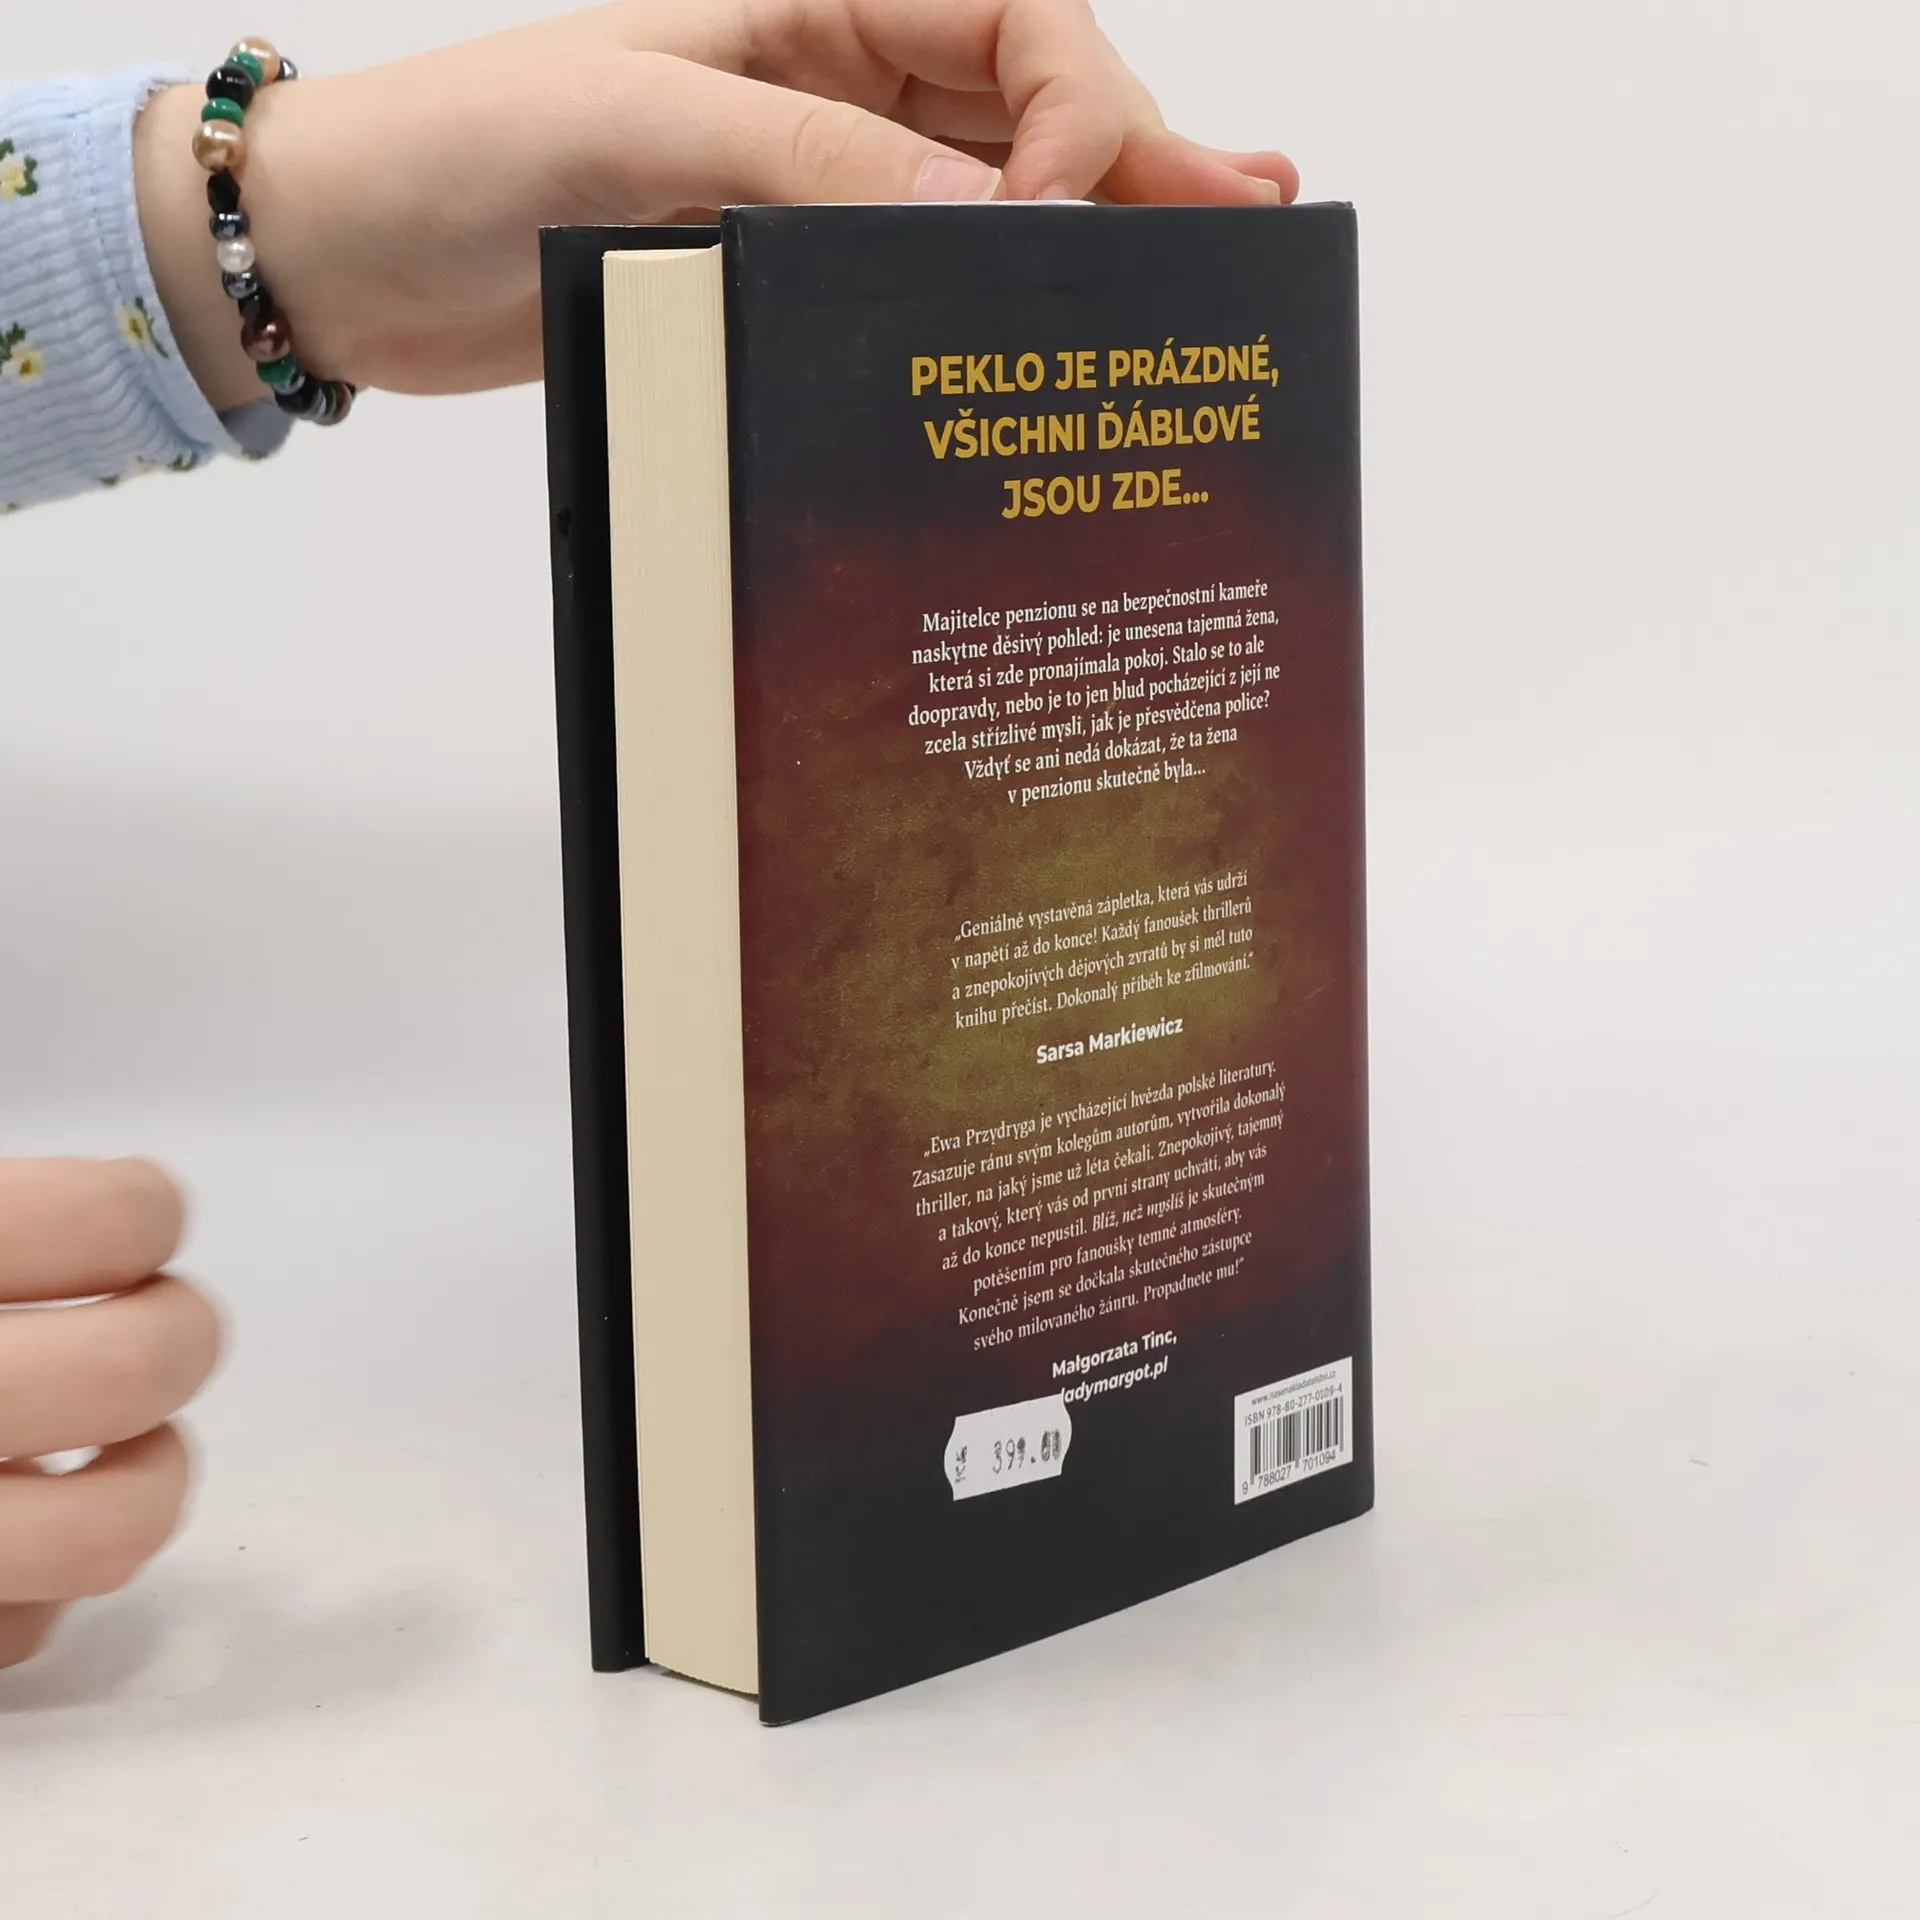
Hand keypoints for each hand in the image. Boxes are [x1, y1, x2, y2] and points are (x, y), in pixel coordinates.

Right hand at [0, 1160, 219, 1669]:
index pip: (121, 1211)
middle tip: (123, 1329)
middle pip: (155, 1361)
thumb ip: (6, 1227)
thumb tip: (128, 1210)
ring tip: (77, 1449)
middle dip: (168, 1338)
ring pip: (123, 1533)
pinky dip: (24, 1585)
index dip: (135, 1212)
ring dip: (134, 1480)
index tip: (113, 1228)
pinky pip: (24, 1630)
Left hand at [132, 0, 1298, 407]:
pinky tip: (1070, 311)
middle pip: (1031, 99)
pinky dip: (1006, 289)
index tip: (1061, 209)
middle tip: (1248, 212)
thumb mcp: (632, 125)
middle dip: (1138, 152)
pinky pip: (926, 268)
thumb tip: (984, 217)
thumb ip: (807, 159)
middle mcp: (831, 78)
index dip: (1071, 104)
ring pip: (998, 186)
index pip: (1006, 22)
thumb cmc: (457, 152)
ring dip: (1105, 218)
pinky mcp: (789, 262)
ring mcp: (818, 176)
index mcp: (806, 3)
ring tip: (1218, 247)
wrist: (354, 256)